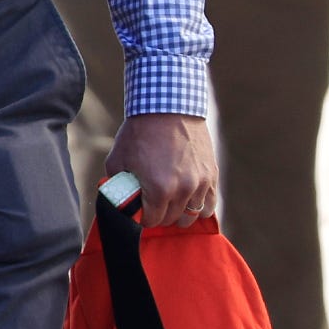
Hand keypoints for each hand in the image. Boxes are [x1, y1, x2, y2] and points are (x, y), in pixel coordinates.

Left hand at [106, 112, 217, 227]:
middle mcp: (183, 190)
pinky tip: (188, 199)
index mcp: (159, 189)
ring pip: (191, 216)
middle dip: (159, 215)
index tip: (139, 208)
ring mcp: (200, 183)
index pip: (151, 221)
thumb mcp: (117, 159)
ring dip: (179, 213)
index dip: (142, 217)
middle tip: (151, 202)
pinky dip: (199, 206)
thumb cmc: (140, 133)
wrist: (167, 107)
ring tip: (170, 202)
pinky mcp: (211, 175)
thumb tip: (119, 203)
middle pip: (171, 220)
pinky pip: (210, 204)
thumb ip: (117, 186)